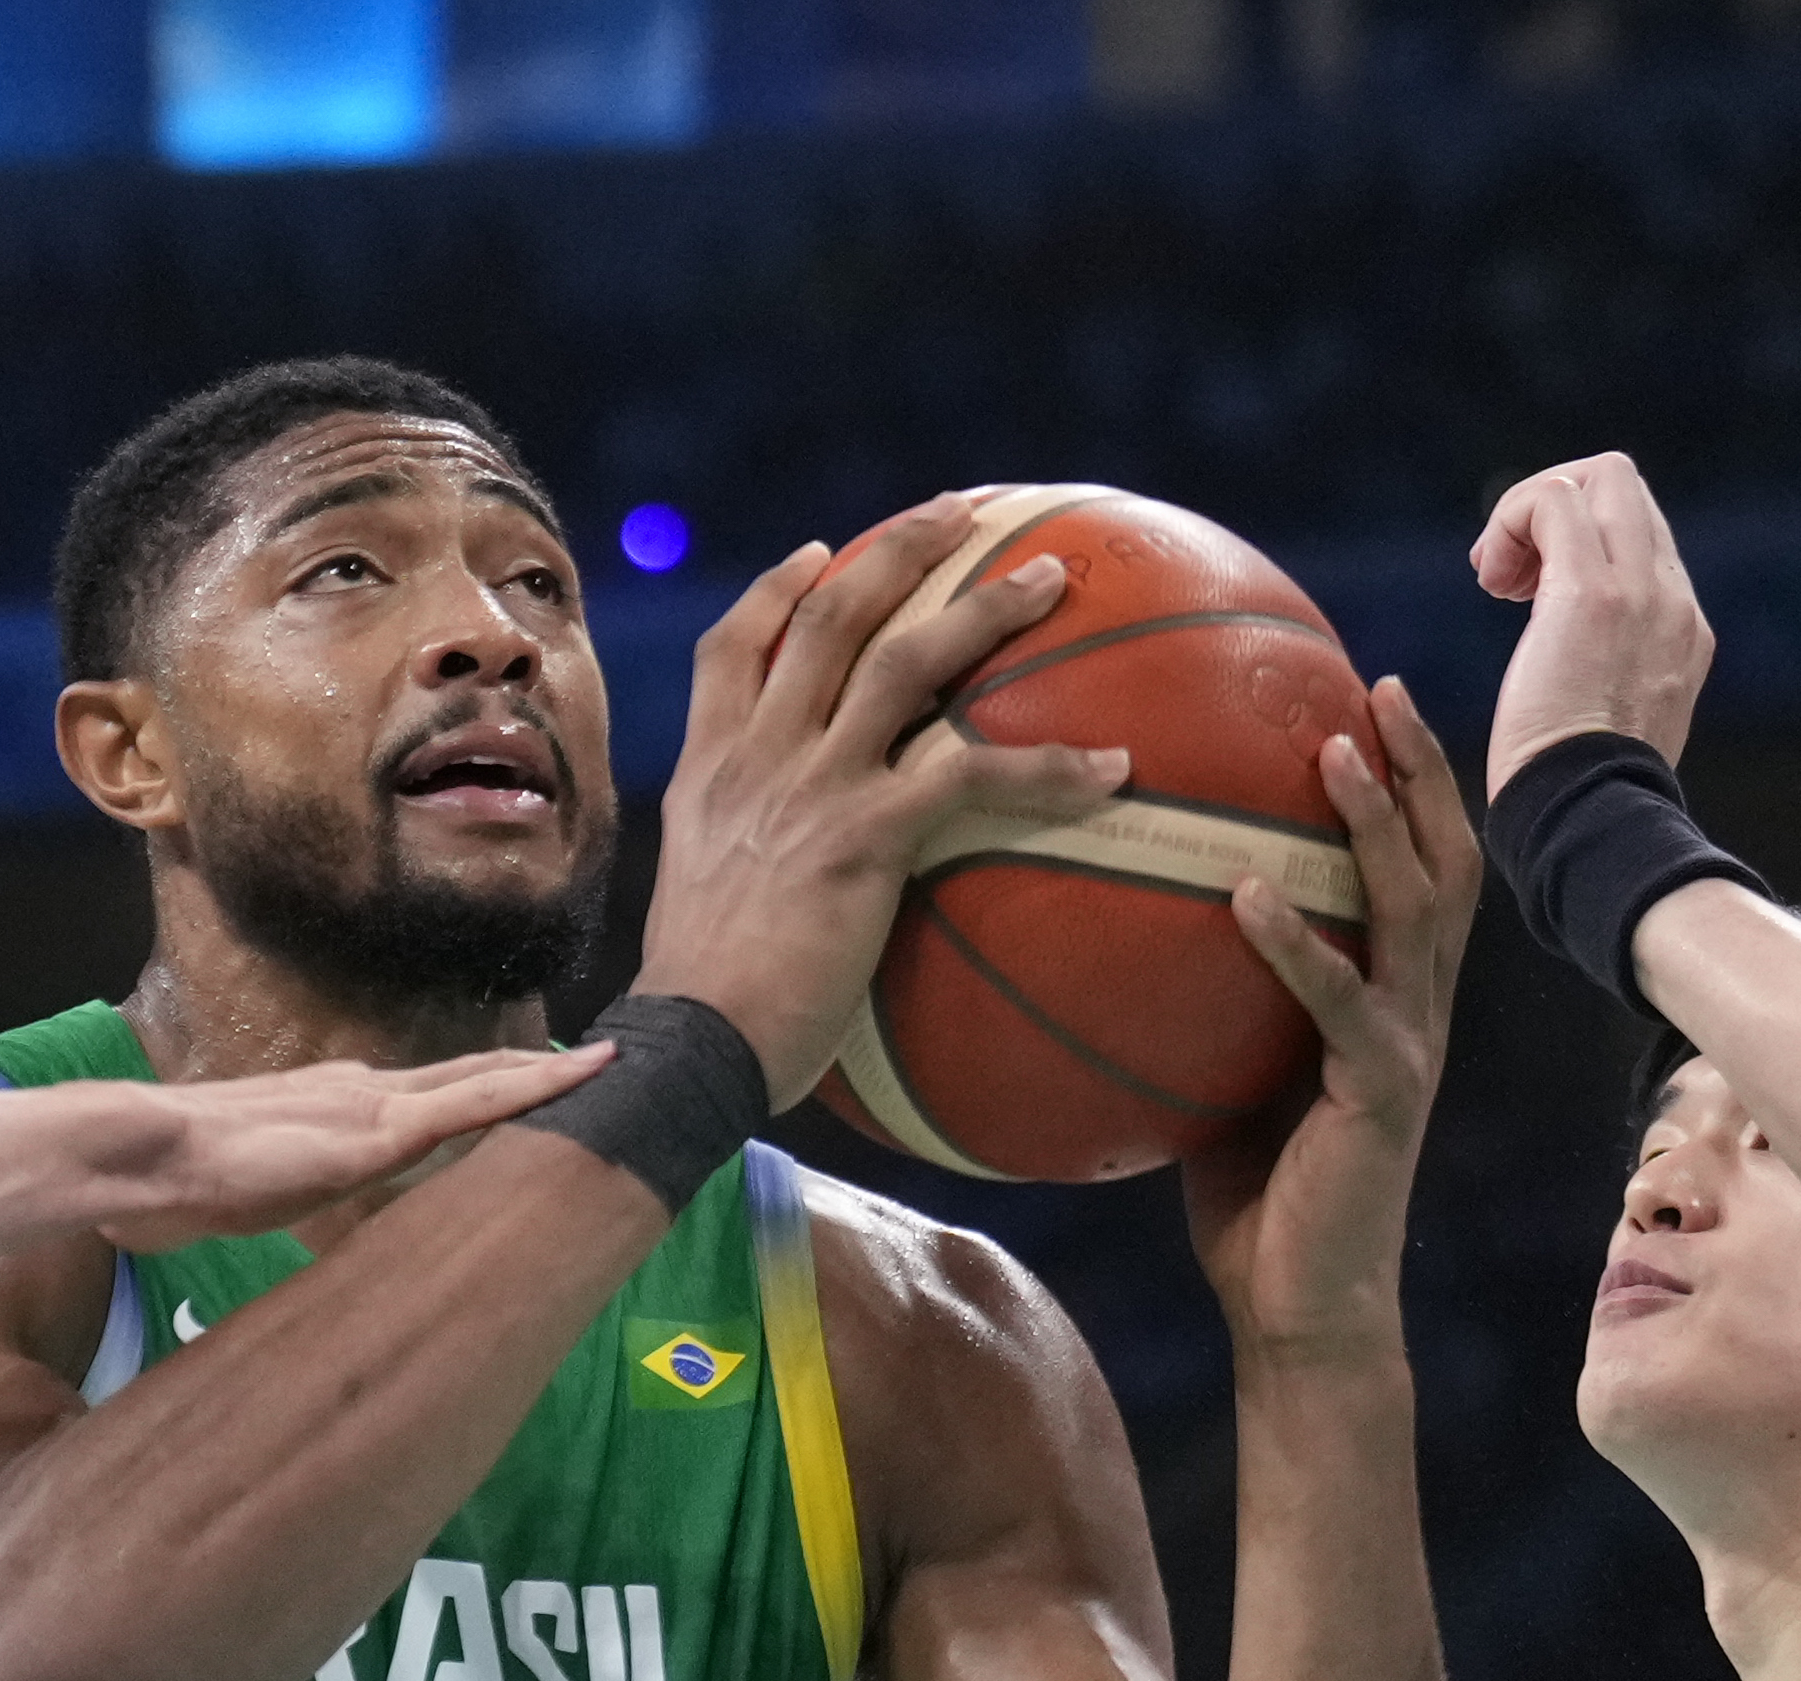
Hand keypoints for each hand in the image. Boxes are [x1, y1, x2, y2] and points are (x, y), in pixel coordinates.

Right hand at [88, 1041, 608, 1252]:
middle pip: (466, 1078)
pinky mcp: (381, 1131)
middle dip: (529, 1071)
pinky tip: (579, 1078)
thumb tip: (239, 1217)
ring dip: (547, 1074)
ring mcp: (374, 1106)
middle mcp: (363, 1093)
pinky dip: (533, 1089)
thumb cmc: (171, 1186)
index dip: (477, 1090)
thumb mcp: (236, 1197)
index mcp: (333, 1109)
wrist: (145, 1160)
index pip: (421, 1097)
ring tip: (610, 1061)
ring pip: (484, 1082)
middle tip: (593, 1061)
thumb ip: (261, 1194)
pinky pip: (476, 1104)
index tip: (521, 1089)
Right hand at [635, 499, 1128, 1109]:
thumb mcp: (703, 914)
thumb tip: (792, 901)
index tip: (822, 553)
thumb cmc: (702, 1016)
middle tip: (962, 512)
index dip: (777, 589)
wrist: (689, 1047)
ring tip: (1051, 580)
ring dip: (985, 610)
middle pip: (829, 617)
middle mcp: (756, 758)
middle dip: (900, 549)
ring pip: (905, 661)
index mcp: (708, 772)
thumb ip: (747, 871)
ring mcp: (809, 786)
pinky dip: (1049, 766)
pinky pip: (972, 774)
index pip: (731, 650)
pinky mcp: (864, 833)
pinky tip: (1111, 770)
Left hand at [1181, 674, 1477, 1360]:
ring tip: (1333, 750)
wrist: (1301, 1310)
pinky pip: (1339, 1003)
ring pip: (1413, 909)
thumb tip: (1114, 934)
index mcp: (1390, 996)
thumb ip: (1203, 1003)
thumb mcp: (1222, 1077)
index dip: (1410, 781)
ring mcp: (1406, 1047)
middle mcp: (1416, 1008)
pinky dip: (1295, 944)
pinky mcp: (1379, 1095)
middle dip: (1418, 767)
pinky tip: (1246, 892)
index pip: (1419, 865)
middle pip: (1442, 858)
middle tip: (1375, 684)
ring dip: (1375, 824)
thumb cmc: (1255, 1201)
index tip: (1366, 697)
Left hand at [1473, 450, 1712, 790]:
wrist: (1590, 818)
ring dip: (1527, 511)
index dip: (1575, 541)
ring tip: (1495, 579)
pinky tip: (1490, 581)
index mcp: (1682, 628)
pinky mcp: (1590, 594)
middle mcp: (1671, 597)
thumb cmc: (1582, 793)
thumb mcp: (1616, 722)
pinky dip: (1510, 520)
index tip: (1525, 590)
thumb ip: (1612, 676)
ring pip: (1597, 476)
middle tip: (1505, 575)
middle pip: (1623, 485)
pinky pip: (1554, 500)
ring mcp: (1639, 590)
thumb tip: (1574, 668)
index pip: (1638, 532)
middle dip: (1552, 506)